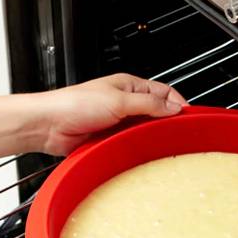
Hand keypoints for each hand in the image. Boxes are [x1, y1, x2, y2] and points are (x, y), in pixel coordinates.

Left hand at [31, 74, 187, 155]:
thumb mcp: (118, 100)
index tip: (188, 117)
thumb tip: (172, 107)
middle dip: (166, 122)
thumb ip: (148, 104)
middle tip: (177, 133)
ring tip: (160, 143)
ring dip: (150, 136)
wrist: (49, 125)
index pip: (163, 92)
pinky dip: (137, 148)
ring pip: (144, 130)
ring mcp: (118, 122)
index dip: (177, 103)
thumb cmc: (74, 104)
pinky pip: (130, 144)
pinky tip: (142, 152)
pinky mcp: (110, 139)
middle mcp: (124, 103)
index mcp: (128, 86)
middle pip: (156, 112)